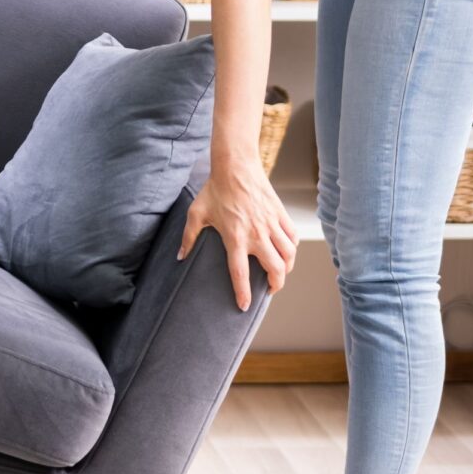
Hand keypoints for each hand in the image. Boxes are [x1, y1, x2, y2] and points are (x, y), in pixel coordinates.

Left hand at [180, 153, 295, 310]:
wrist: (236, 166)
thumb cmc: (214, 189)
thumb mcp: (196, 214)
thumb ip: (188, 238)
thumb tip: (180, 258)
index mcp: (235, 238)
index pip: (240, 273)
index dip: (243, 293)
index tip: (244, 306)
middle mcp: (257, 234)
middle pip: (276, 269)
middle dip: (275, 285)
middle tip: (269, 289)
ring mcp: (271, 224)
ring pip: (289, 255)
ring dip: (287, 268)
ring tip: (279, 273)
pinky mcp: (280, 215)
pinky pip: (292, 237)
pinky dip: (291, 248)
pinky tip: (285, 251)